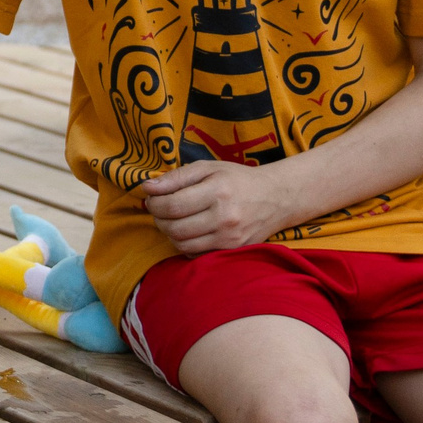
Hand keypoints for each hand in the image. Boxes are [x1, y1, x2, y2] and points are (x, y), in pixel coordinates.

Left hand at [139, 160, 293, 254]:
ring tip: (173, 219)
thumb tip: (146, 187)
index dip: (154, 204)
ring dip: (169, 233)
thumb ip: (176, 177)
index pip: (172, 205)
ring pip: (182, 244)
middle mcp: (225, 217)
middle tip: (160, 210)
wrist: (276, 198)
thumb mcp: (208, 168)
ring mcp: (230, 238)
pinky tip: (190, 231)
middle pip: (174, 228)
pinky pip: (196, 254)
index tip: (151, 199)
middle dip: (158, 219)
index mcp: (217, 191)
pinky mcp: (232, 250)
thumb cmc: (237, 179)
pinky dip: (185, 244)